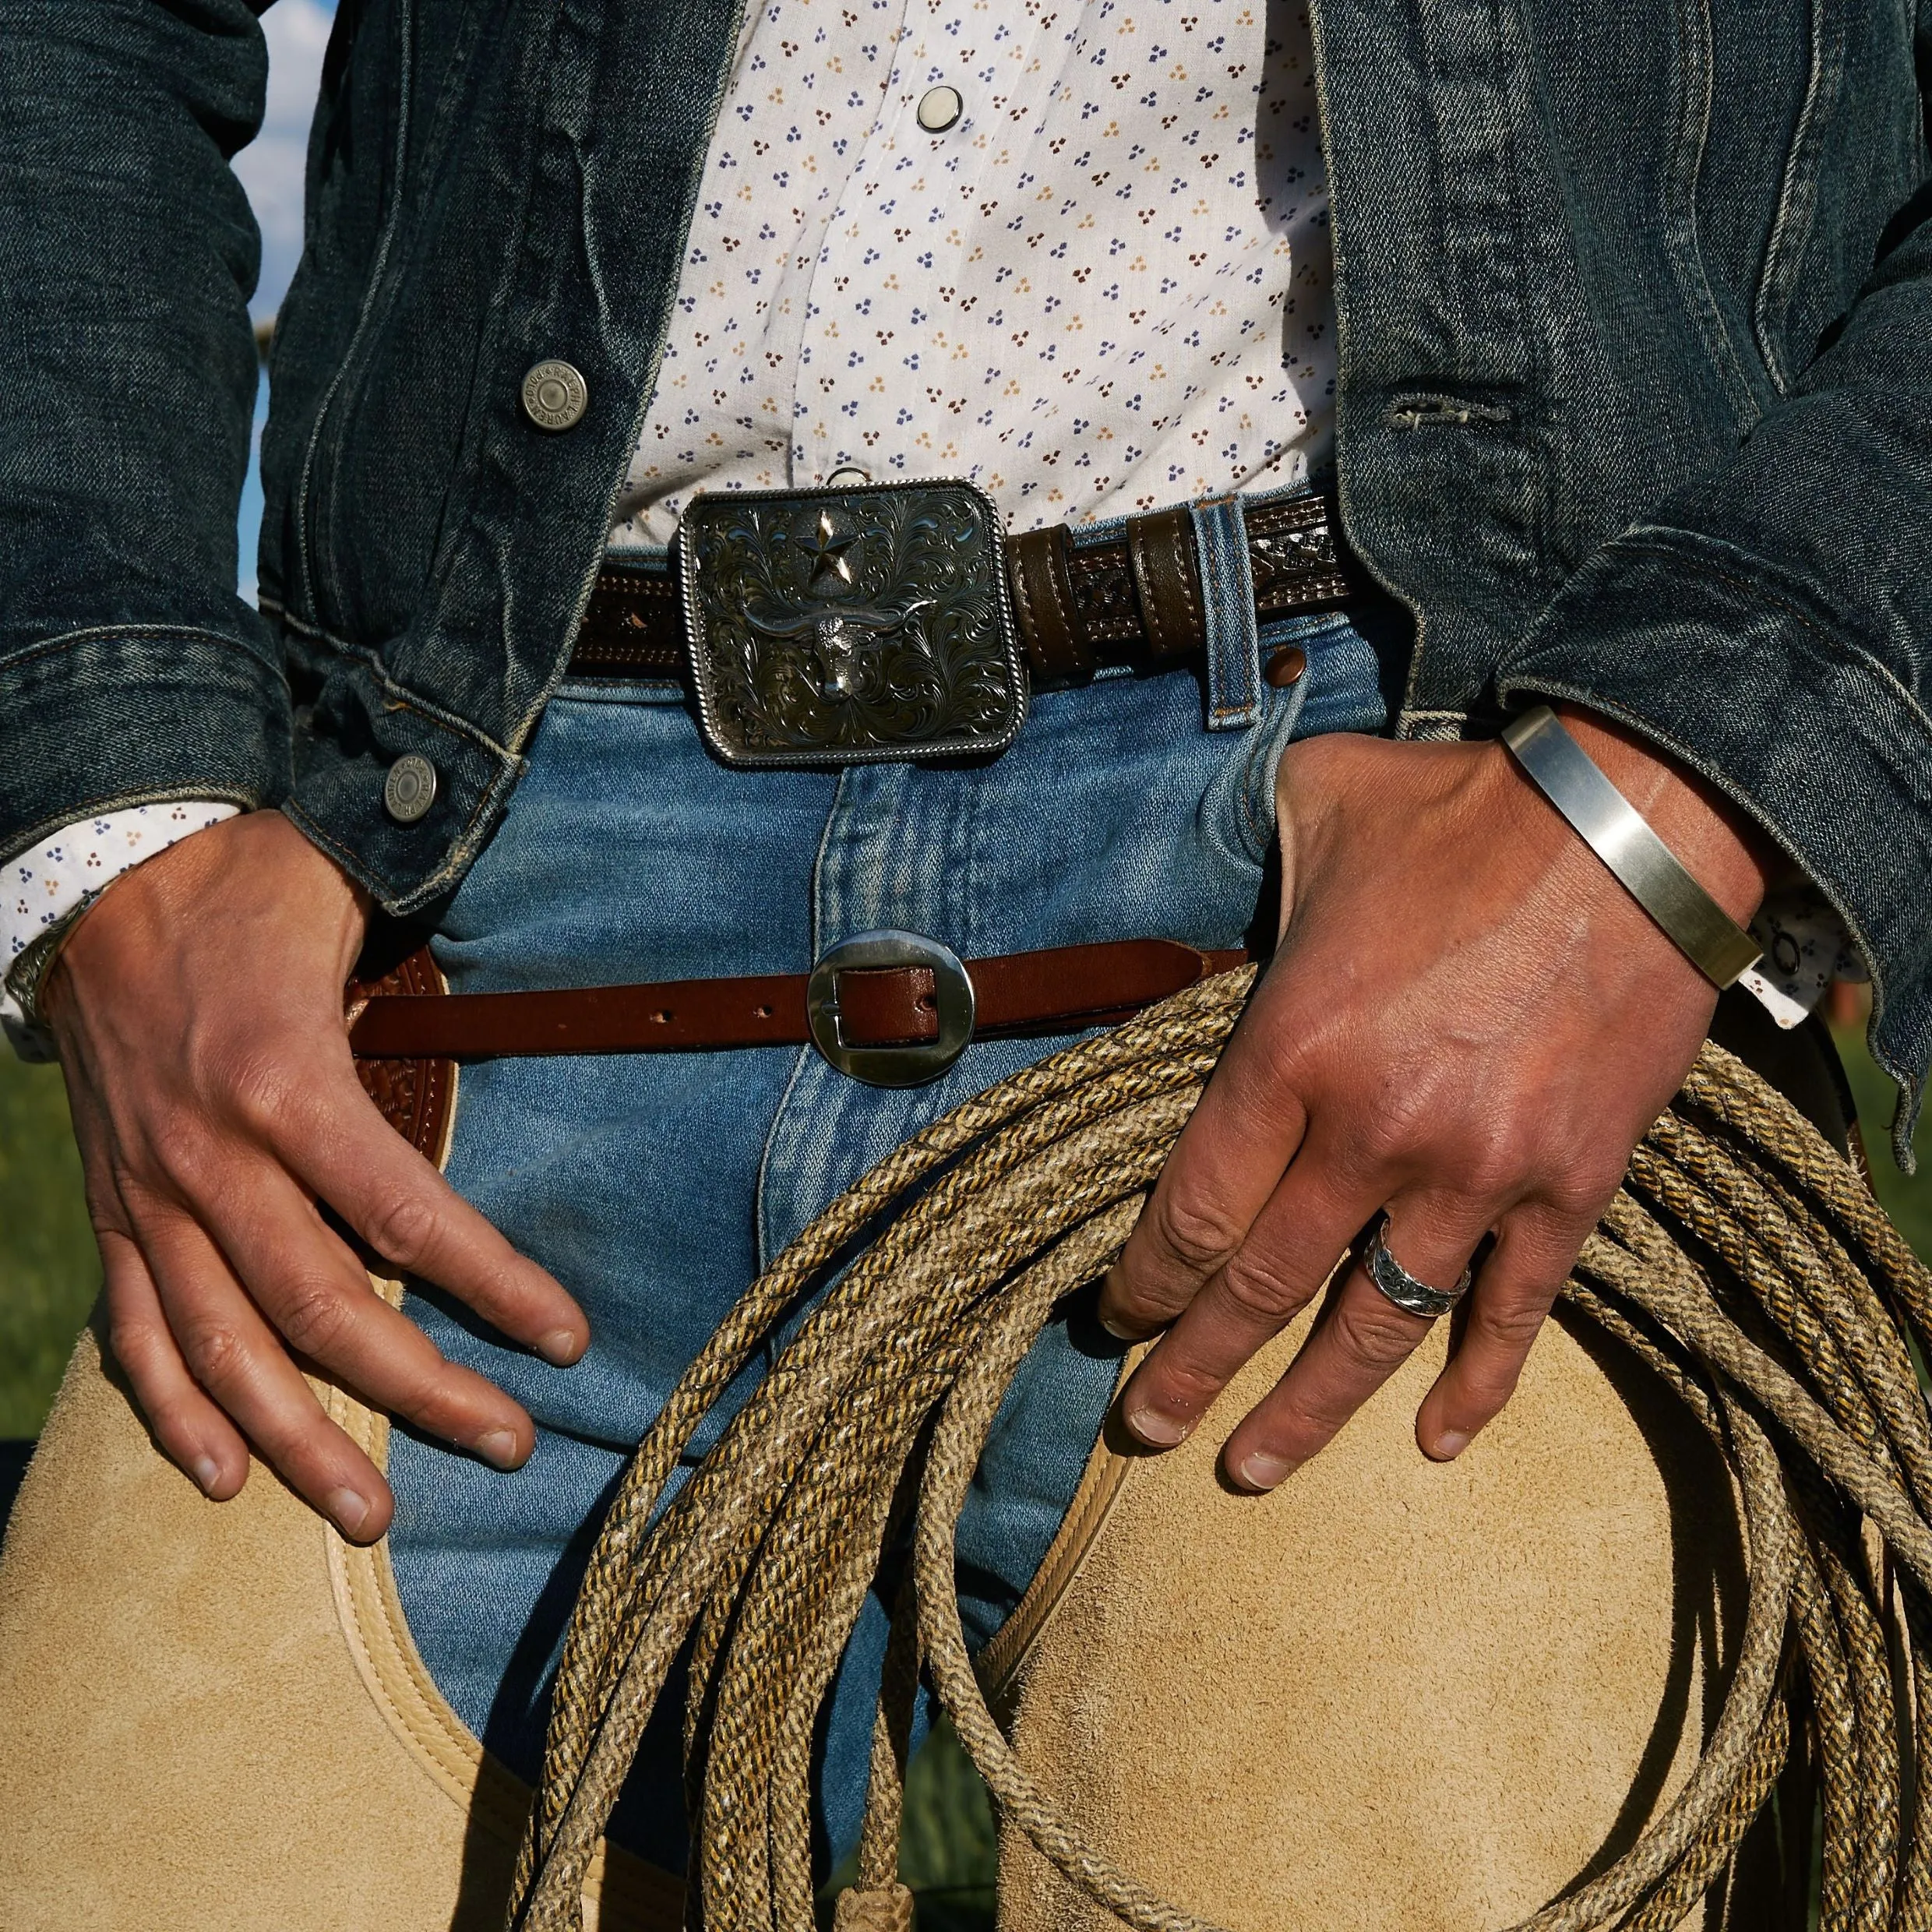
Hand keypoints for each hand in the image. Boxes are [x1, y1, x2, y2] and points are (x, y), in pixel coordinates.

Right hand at [42, 810, 588, 1540]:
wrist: (95, 871)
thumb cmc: (246, 884)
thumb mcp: (346, 905)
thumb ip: (427, 971)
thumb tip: (526, 992)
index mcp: (286, 1084)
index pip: (411, 1216)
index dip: (496, 1286)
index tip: (566, 1343)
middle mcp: (212, 1159)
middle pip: (324, 1309)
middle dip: (422, 1390)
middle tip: (507, 1445)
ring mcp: (150, 1196)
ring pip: (225, 1348)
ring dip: (300, 1440)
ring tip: (373, 1514)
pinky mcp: (111, 1209)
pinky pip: (132, 1332)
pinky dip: (173, 1410)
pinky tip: (224, 1476)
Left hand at [1098, 707, 1771, 1487]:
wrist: (1641, 819)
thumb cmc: (1462, 813)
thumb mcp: (1317, 817)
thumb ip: (1247, 883)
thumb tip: (1210, 907)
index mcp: (1291, 1051)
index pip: (1194, 1207)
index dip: (1145, 1279)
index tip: (1116, 1317)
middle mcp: (1373, 1132)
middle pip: (1262, 1288)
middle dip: (1192, 1367)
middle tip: (1145, 1427)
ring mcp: (1478, 1172)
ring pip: (1376, 1325)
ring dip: (1309, 1408)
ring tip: (1253, 1468)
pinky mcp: (1571, 1183)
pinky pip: (1515, 1310)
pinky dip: (1479, 1383)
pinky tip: (1439, 1441)